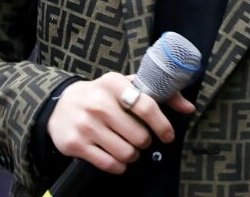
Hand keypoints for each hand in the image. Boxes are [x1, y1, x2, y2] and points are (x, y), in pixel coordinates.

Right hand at [46, 73, 194, 174]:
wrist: (61, 105)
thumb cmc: (102, 94)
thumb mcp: (126, 85)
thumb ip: (158, 93)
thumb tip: (188, 107)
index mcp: (113, 83)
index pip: (146, 106)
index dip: (162, 124)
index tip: (168, 135)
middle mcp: (99, 102)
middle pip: (138, 135)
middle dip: (145, 142)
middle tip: (140, 139)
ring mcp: (86, 124)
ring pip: (126, 152)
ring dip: (133, 155)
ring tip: (128, 147)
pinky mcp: (77, 144)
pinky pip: (109, 164)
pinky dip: (119, 166)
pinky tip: (117, 158)